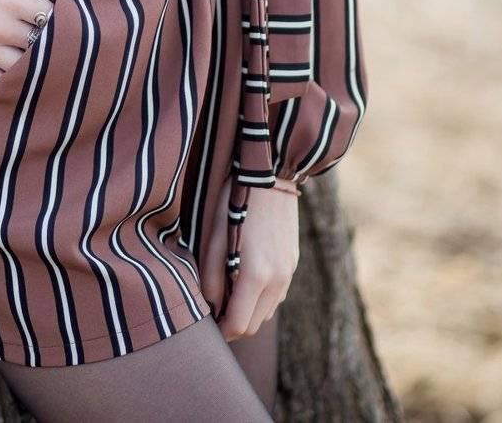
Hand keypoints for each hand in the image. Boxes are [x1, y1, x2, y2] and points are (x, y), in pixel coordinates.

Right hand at [0, 0, 73, 84]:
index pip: (52, 18)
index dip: (62, 16)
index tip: (62, 12)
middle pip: (40, 43)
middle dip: (50, 38)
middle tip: (53, 31)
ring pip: (23, 66)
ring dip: (33, 58)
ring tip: (38, 47)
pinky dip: (12, 76)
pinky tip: (19, 63)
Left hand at [199, 174, 299, 340]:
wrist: (272, 173)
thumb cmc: (236, 202)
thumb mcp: (214, 237)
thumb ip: (211, 278)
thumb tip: (210, 307)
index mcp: (256, 274)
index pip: (238, 325)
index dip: (221, 329)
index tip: (208, 322)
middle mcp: (277, 279)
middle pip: (254, 325)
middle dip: (234, 323)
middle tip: (215, 307)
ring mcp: (289, 272)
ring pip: (267, 312)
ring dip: (248, 311)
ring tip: (229, 290)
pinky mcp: (293, 263)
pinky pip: (277, 295)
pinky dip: (262, 298)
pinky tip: (247, 276)